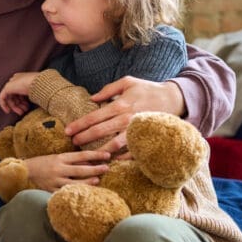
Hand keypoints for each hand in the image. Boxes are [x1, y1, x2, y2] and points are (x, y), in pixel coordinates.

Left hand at [0, 72, 38, 114]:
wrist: (39, 84)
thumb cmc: (41, 87)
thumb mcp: (36, 91)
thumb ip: (31, 95)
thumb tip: (30, 103)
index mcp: (23, 78)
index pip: (20, 91)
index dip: (23, 101)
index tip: (27, 107)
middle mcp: (16, 79)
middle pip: (15, 95)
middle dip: (19, 104)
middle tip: (23, 111)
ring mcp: (11, 83)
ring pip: (10, 97)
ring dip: (14, 107)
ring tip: (21, 113)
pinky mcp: (7, 87)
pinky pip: (2, 97)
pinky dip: (4, 105)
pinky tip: (8, 111)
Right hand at [24, 150, 110, 191]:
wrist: (25, 171)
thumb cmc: (42, 163)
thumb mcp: (56, 157)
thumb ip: (71, 160)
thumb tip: (89, 163)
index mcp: (60, 158)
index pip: (81, 155)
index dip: (95, 155)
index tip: (107, 155)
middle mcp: (58, 168)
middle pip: (80, 169)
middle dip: (95, 169)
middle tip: (106, 168)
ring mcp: (55, 180)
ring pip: (74, 183)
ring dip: (88, 182)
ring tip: (98, 180)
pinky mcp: (51, 190)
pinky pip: (65, 193)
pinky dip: (75, 193)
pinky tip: (83, 194)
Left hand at [65, 77, 184, 149]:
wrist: (173, 98)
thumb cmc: (147, 89)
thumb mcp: (127, 82)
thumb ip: (108, 89)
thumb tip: (92, 98)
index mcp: (120, 105)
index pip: (94, 117)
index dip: (79, 125)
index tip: (68, 131)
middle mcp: (126, 118)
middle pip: (100, 131)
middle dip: (83, 138)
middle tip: (72, 143)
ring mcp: (136, 130)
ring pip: (114, 145)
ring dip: (99, 151)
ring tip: (87, 155)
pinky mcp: (146, 138)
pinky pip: (132, 152)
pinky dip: (120, 158)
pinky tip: (110, 160)